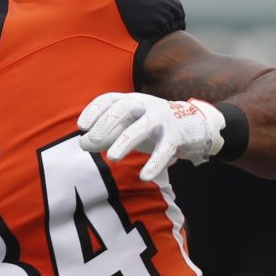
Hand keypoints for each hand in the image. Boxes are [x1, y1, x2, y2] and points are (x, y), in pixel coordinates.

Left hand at [77, 92, 225, 180]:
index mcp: (131, 101)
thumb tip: (82, 144)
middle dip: (107, 122)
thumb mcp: (128, 128)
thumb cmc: (152, 128)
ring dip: (125, 141)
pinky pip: (165, 149)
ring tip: (111, 157)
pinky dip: (155, 162)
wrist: (193, 125)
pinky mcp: (178, 134)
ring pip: (142, 127)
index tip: (81, 126)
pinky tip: (144, 176)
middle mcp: (145, 105)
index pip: (109, 99)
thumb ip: (105, 136)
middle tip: (93, 139)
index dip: (94, 110)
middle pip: (123, 107)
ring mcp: (162, 118)